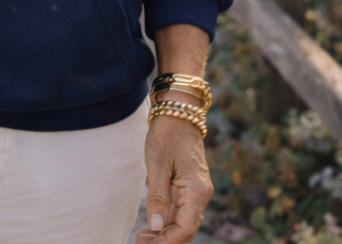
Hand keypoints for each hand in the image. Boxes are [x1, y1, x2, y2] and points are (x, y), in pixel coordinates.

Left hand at [143, 111, 212, 242]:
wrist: (178, 112)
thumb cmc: (166, 135)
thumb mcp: (157, 165)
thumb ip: (158, 197)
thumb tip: (157, 226)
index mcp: (196, 190)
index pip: (185, 228)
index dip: (167, 241)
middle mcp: (201, 194)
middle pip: (185, 228)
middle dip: (165, 240)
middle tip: (140, 243)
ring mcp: (197, 190)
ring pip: (184, 221)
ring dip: (165, 232)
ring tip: (143, 237)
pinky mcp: (190, 186)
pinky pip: (182, 210)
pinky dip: (168, 220)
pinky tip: (153, 225)